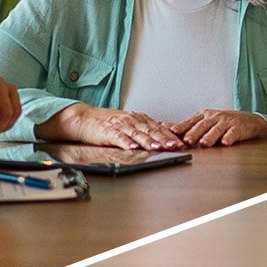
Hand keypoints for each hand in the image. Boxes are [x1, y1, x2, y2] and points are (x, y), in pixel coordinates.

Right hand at [40, 105, 187, 149]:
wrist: (84, 118)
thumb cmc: (107, 122)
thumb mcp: (130, 123)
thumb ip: (146, 128)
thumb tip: (166, 131)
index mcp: (139, 118)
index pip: (158, 127)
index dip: (170, 135)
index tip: (182, 143)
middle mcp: (132, 120)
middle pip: (151, 131)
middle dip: (165, 139)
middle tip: (176, 146)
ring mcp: (120, 125)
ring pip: (138, 134)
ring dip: (149, 141)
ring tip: (158, 148)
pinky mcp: (108, 132)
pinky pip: (119, 138)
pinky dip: (127, 143)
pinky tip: (133, 148)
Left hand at [171, 108, 266, 147]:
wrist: (250, 121)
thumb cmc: (224, 123)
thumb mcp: (205, 122)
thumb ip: (187, 126)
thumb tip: (164, 127)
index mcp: (204, 116)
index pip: (191, 122)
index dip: (181, 127)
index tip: (171, 132)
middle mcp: (214, 117)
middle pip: (202, 125)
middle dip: (193, 133)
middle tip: (186, 140)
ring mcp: (227, 122)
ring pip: (217, 129)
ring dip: (210, 136)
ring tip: (204, 144)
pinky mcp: (239, 128)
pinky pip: (233, 133)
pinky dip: (229, 137)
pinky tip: (225, 143)